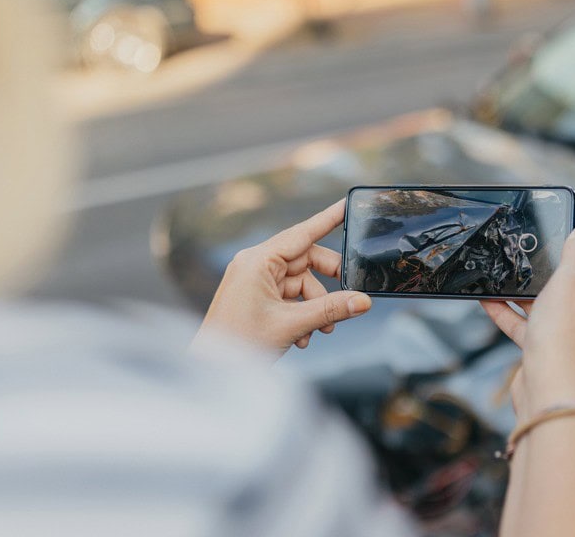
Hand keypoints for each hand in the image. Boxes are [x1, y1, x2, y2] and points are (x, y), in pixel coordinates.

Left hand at [196, 199, 371, 354]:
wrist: (211, 371)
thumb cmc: (238, 344)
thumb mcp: (292, 325)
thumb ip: (331, 310)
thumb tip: (363, 301)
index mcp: (258, 260)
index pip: (302, 233)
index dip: (328, 219)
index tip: (347, 204)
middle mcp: (255, 264)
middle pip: (306, 261)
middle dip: (327, 284)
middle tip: (348, 299)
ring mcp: (255, 280)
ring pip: (301, 282)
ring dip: (315, 306)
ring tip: (321, 330)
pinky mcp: (256, 296)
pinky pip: (290, 296)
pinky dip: (302, 313)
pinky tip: (303, 336)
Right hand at [481, 226, 574, 416]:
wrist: (549, 387)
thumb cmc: (564, 334)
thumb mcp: (570, 281)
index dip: (571, 242)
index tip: (549, 229)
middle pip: (563, 278)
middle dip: (540, 265)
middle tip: (518, 248)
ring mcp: (563, 328)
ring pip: (539, 300)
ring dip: (518, 288)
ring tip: (496, 271)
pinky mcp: (542, 344)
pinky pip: (522, 322)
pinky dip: (505, 311)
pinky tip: (485, 300)